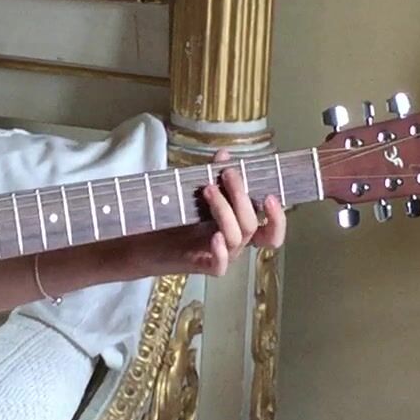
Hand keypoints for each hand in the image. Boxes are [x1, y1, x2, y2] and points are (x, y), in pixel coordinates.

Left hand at [122, 149, 286, 278]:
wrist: (142, 240)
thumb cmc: (173, 217)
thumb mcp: (195, 191)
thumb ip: (213, 175)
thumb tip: (225, 154)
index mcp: (238, 227)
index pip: (270, 230)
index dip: (277, 218)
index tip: (269, 195)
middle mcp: (233, 242)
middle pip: (252, 226)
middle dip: (242, 197)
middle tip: (227, 175)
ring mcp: (219, 255)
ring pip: (237, 238)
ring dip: (225, 211)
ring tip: (207, 190)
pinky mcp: (201, 265)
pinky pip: (220, 266)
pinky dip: (221, 251)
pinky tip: (214, 236)